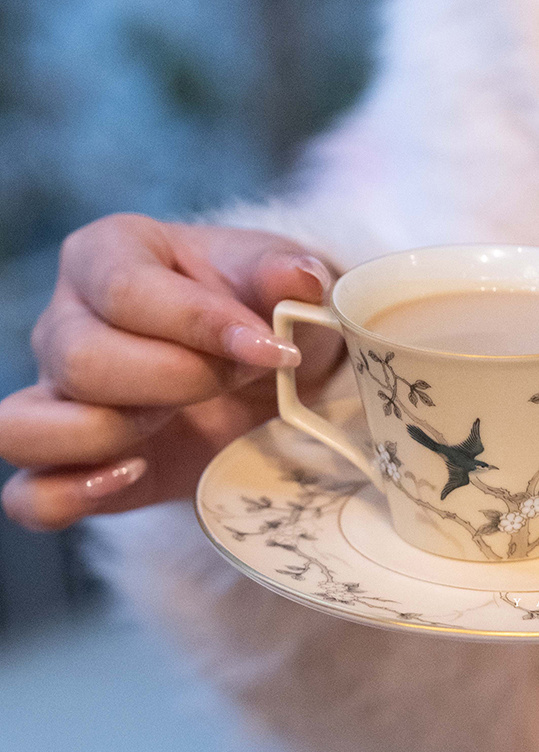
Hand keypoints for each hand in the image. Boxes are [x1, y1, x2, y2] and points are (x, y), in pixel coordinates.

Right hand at [0, 213, 345, 529]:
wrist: (272, 370)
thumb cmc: (264, 309)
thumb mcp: (283, 279)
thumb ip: (285, 272)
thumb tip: (299, 276)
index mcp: (108, 255)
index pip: (124, 290)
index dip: (200, 324)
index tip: (273, 349)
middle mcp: (66, 321)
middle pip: (80, 361)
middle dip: (177, 380)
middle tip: (239, 379)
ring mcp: (56, 396)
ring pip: (26, 427)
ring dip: (115, 434)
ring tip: (182, 422)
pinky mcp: (72, 464)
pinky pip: (30, 496)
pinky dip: (71, 496)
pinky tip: (134, 474)